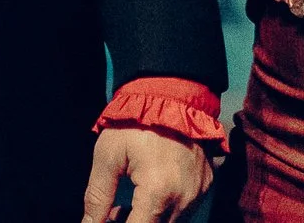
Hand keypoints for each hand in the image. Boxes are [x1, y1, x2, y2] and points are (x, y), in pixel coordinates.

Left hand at [82, 127, 211, 222]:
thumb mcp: (108, 156)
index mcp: (158, 193)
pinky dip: (164, 211)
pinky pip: (184, 211)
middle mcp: (184, 200)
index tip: (106, 220)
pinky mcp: (205, 186)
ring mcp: (198, 194)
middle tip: (111, 214)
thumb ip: (97, 196)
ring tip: (124, 208)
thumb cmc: (135, 122)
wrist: (171, 93)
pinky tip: (144, 197)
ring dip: (148, 220)